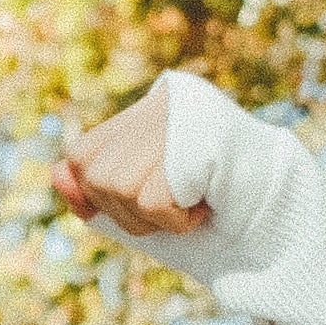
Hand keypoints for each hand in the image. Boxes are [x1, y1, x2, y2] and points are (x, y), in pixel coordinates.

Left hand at [52, 87, 211, 237]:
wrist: (270, 207)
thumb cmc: (205, 209)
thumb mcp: (141, 201)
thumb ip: (96, 189)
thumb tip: (56, 175)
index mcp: (145, 111)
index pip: (81, 157)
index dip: (97, 194)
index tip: (144, 202)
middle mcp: (160, 103)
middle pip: (96, 178)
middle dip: (129, 212)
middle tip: (175, 204)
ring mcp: (180, 116)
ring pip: (120, 190)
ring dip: (155, 218)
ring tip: (192, 201)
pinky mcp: (199, 140)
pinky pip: (152, 201)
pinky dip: (175, 221)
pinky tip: (203, 204)